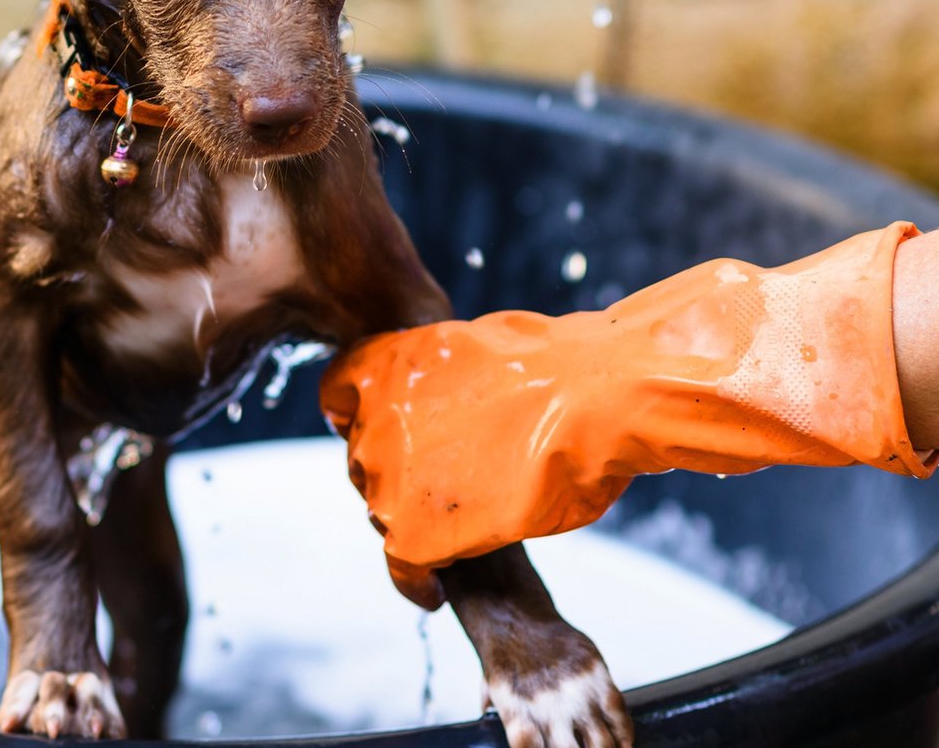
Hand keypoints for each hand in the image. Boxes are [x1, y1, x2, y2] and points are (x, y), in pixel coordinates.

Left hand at [321, 222, 938, 607]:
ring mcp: (390, 477)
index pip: (337, 392)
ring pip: (382, 511)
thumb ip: (450, 376)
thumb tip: (458, 393)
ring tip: (451, 533)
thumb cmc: (566, 368)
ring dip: (410, 521)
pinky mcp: (415, 533)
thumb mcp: (487, 346)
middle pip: (362, 459)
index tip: (366, 428)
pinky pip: (402, 568)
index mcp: (389, 362)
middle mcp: (375, 418)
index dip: (352, 415)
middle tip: (437, 486)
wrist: (601, 398)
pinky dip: (415, 583)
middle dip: (392, 473)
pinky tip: (434, 592)